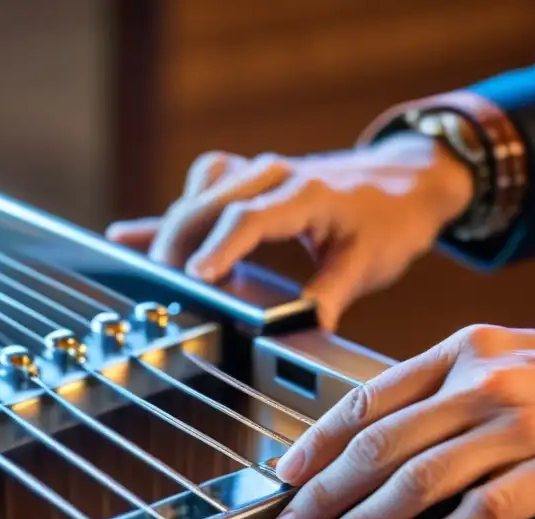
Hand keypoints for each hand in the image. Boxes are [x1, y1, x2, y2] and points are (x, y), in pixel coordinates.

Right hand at [105, 133, 473, 328]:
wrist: (405, 178)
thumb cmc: (388, 219)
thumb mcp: (369, 262)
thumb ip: (333, 293)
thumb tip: (305, 329)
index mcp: (305, 193)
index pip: (250, 217)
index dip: (219, 248)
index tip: (194, 278)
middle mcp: (274, 175)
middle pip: (211, 201)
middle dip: (179, 242)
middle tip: (157, 286)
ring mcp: (257, 172)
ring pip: (201, 190)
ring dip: (174, 227)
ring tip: (154, 271)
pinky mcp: (247, 179)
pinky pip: (200, 189)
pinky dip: (169, 214)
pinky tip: (129, 237)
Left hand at [269, 324, 534, 518]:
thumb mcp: (510, 359)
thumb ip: (445, 390)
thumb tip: (380, 434)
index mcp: (464, 353)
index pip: (369, 399)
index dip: (318, 441)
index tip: (287, 475)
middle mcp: (483, 384)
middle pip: (380, 445)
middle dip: (323, 494)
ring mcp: (521, 426)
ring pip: (418, 480)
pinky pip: (483, 511)